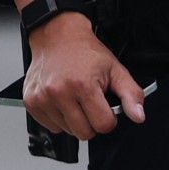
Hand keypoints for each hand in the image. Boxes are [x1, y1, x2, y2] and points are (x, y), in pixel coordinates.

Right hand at [21, 15, 146, 139]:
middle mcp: (59, 93)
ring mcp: (42, 98)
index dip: (108, 119)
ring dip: (73, 120)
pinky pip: (50, 126)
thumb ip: (132, 95)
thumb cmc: (85, 52)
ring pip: (66, 132)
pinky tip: (61, 101)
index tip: (104, 107)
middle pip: (83, 133)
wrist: (56, 36)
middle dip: (91, 122)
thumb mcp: (116, 70)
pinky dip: (58, 118)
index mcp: (83, 85)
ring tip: (73, 98)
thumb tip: (138, 116)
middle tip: (89, 103)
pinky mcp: (31, 101)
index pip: (102, 126)